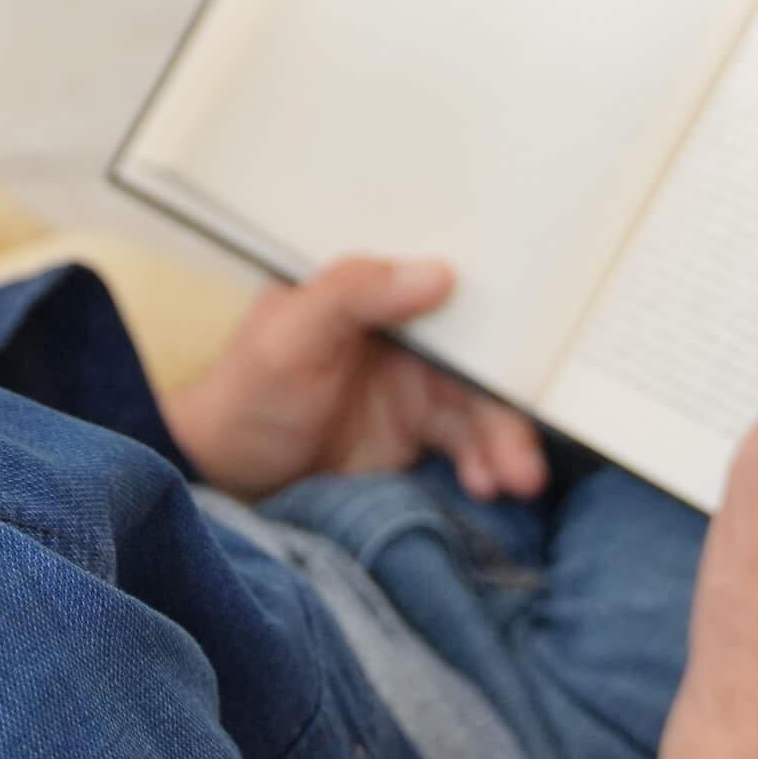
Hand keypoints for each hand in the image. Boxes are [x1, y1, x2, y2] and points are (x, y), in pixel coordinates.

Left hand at [159, 256, 546, 502]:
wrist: (223, 474)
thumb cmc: (244, 394)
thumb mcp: (287, 337)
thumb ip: (350, 295)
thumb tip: (436, 271)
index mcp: (374, 294)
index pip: (452, 294)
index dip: (499, 320)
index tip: (534, 354)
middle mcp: (404, 334)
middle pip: (478, 358)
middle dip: (508, 401)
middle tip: (525, 453)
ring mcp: (413, 387)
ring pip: (480, 406)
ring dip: (504, 441)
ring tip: (514, 481)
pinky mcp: (415, 434)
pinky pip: (468, 445)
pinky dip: (485, 464)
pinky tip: (486, 486)